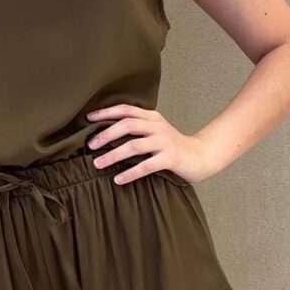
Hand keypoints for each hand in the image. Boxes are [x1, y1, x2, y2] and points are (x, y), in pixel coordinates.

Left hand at [86, 104, 213, 184]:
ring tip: (97, 164)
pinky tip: (118, 179)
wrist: (201, 156)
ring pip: (134, 146)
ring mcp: (165, 142)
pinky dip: (130, 173)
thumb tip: (105, 133)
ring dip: (113, 155)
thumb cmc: (172, 145)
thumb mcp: (155, 131)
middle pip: (127, 125)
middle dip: (106, 134)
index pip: (126, 109)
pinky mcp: (171, 158)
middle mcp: (157, 126)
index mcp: (152, 117)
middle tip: (91, 145)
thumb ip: (137, 128)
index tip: (88, 119)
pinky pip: (146, 166)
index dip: (106, 113)